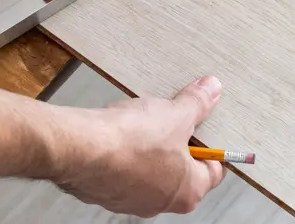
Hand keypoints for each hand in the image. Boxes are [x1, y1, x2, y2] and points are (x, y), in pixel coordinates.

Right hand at [57, 76, 225, 216]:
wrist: (80, 148)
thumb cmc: (129, 142)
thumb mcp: (175, 113)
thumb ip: (197, 104)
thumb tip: (210, 91)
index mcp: (189, 191)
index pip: (214, 169)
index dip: (211, 144)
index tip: (205, 125)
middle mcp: (162, 202)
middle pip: (181, 168)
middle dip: (177, 141)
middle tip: (172, 117)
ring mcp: (132, 199)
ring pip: (150, 167)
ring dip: (149, 146)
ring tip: (143, 122)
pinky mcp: (106, 190)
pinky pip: (123, 168)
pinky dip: (125, 151)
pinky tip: (120, 132)